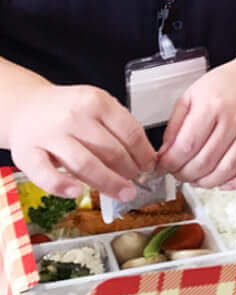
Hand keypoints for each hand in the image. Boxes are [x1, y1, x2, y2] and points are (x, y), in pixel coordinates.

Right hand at [8, 84, 154, 199]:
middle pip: (111, 151)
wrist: (26, 106)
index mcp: (97, 102)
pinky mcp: (27, 153)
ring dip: (108, 182)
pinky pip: (47, 175)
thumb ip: (118, 125)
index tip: (150, 166)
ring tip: (122, 192)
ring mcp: (50, 135)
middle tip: (137, 181)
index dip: (144, 153)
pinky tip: (77, 192)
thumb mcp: (97, 105)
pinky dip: (63, 186)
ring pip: (85, 164)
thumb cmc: (67, 110)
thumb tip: (144, 155)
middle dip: (130, 171)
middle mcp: (74, 116)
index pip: (130, 132)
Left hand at [156, 62, 235, 189]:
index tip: (163, 166)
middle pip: (205, 162)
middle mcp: (235, 119)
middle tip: (178, 172)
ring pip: (228, 170)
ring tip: (196, 178)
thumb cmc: (223, 86)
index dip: (170, 163)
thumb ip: (175, 125)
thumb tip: (165, 155)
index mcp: (213, 105)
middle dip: (185, 174)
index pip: (187, 146)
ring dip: (207, 182)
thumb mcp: (191, 96)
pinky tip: (223, 180)